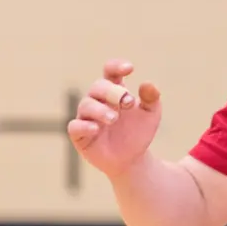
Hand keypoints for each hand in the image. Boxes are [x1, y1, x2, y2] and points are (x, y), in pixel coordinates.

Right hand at [67, 59, 161, 177]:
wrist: (132, 159)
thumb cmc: (139, 132)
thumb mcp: (151, 115)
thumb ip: (151, 99)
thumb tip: (148, 84)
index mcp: (114, 92)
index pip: (110, 72)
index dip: (116, 66)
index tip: (130, 68)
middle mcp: (98, 101)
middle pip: (98, 87)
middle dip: (112, 92)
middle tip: (128, 102)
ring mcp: (87, 117)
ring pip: (86, 105)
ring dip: (101, 109)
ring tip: (114, 118)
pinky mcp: (79, 135)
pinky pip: (75, 126)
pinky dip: (84, 125)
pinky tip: (96, 128)